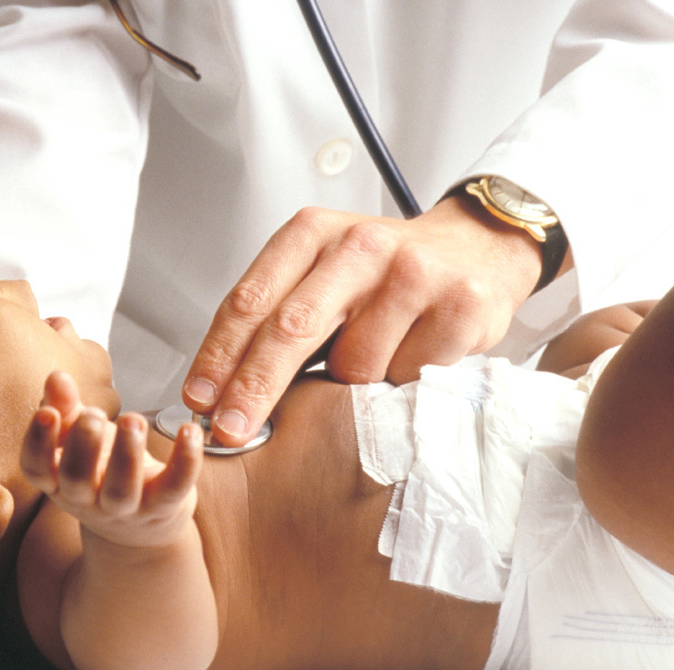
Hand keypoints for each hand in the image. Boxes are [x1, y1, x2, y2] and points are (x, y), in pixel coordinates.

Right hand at [21, 371, 202, 548]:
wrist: (139, 527)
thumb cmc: (101, 469)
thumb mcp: (78, 438)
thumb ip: (65, 407)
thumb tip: (57, 377)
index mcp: (58, 480)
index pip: (36, 467)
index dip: (37, 442)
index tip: (46, 412)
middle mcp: (87, 499)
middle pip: (76, 481)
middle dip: (83, 445)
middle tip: (92, 415)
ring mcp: (126, 508)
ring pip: (122, 490)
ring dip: (127, 453)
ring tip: (132, 419)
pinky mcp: (163, 507)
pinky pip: (175, 486)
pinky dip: (185, 459)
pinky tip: (189, 430)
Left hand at [183, 195, 549, 445]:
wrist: (474, 248)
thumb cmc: (383, 271)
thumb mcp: (321, 272)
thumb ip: (278, 316)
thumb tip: (222, 390)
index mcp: (312, 234)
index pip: (251, 301)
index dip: (218, 355)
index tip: (199, 398)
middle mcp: (358, 246)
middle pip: (290, 329)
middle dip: (253, 388)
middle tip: (231, 430)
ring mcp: (411, 273)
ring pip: (354, 364)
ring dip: (351, 381)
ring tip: (373, 353)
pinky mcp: (458, 304)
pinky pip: (406, 374)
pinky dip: (400, 379)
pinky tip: (412, 352)